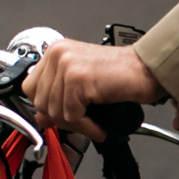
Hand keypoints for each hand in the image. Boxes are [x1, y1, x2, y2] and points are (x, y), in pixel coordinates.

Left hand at [24, 41, 162, 144]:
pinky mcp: (77, 78)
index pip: (30, 87)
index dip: (44, 106)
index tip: (59, 117)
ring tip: (93, 125)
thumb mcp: (82, 85)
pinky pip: (71, 115)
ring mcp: (67, 64)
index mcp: (57, 51)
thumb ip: (59, 98)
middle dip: (60, 119)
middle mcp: (58, 54)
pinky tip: (98, 127)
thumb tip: (41, 118)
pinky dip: (86, 127)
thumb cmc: (122, 73)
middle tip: (80, 124)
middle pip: (39, 101)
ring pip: (54, 111)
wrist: (147, 70)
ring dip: (75, 125)